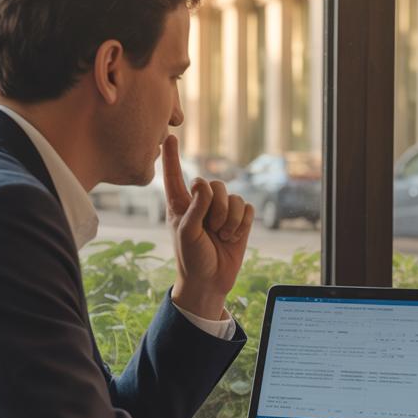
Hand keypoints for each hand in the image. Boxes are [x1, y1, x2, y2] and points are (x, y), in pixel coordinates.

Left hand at [162, 135, 252, 318]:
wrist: (210, 281)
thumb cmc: (191, 258)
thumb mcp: (187, 233)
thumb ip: (195, 207)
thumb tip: (204, 184)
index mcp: (180, 204)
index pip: (175, 175)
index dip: (172, 157)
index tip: (169, 136)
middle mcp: (201, 203)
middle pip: (214, 184)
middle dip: (217, 208)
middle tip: (211, 229)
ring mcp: (222, 211)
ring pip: (233, 197)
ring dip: (230, 219)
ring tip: (221, 236)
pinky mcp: (240, 220)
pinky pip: (248, 208)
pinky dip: (242, 224)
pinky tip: (233, 237)